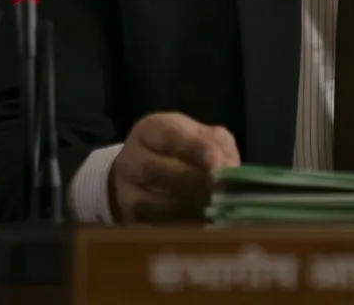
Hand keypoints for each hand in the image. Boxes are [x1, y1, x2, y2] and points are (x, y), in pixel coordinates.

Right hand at [108, 112, 240, 222]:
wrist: (145, 174)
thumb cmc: (182, 151)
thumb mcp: (202, 137)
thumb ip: (219, 146)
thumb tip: (229, 169)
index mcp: (152, 129)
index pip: (172, 136)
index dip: (198, 150)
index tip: (219, 165)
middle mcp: (131, 157)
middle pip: (160, 171)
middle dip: (196, 183)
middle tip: (221, 192)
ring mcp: (124, 188)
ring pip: (155, 201)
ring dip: (189, 207)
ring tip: (214, 210)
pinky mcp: (126, 215)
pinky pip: (153, 223)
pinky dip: (178, 225)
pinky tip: (198, 224)